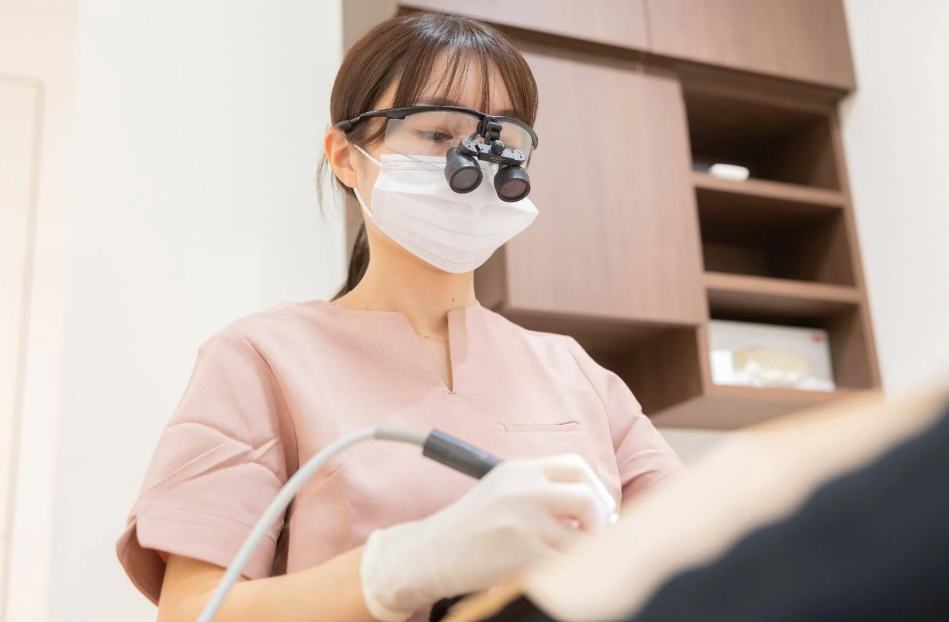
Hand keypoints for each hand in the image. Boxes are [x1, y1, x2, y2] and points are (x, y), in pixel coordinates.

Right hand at [360, 454, 604, 620]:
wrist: (429, 553)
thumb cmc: (469, 526)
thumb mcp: (500, 490)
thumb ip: (538, 488)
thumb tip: (592, 505)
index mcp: (519, 470)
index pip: (576, 466)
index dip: (592, 488)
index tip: (591, 509)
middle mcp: (523, 490)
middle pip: (586, 497)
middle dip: (595, 520)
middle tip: (586, 536)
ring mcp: (524, 523)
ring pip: (581, 539)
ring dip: (580, 551)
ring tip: (562, 556)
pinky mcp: (522, 555)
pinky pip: (565, 565)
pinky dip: (566, 571)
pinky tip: (550, 571)